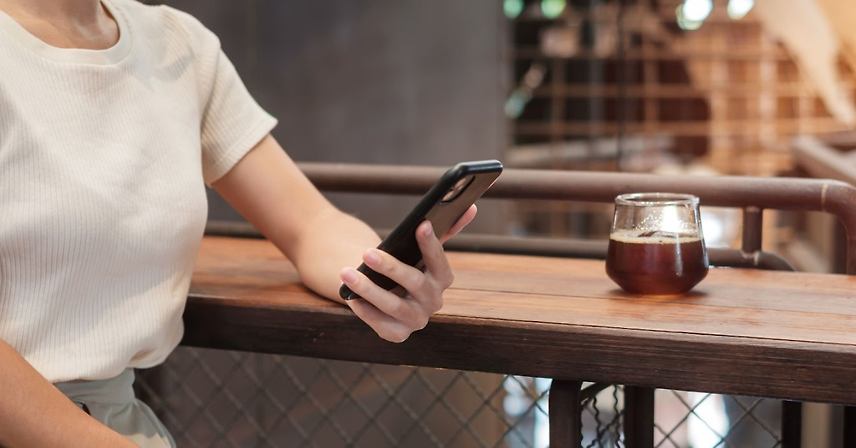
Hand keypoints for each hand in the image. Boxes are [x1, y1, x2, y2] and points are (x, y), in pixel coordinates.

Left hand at [339, 205, 476, 341]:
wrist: (386, 292)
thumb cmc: (405, 264)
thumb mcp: (421, 248)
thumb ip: (445, 229)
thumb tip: (471, 207)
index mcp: (442, 278)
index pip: (439, 261)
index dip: (431, 244)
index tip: (421, 224)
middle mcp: (434, 301)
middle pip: (415, 284)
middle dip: (391, 267)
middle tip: (367, 252)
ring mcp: (416, 320)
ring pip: (394, 306)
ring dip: (369, 289)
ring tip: (347, 273)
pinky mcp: (398, 333)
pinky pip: (381, 325)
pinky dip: (366, 312)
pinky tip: (352, 299)